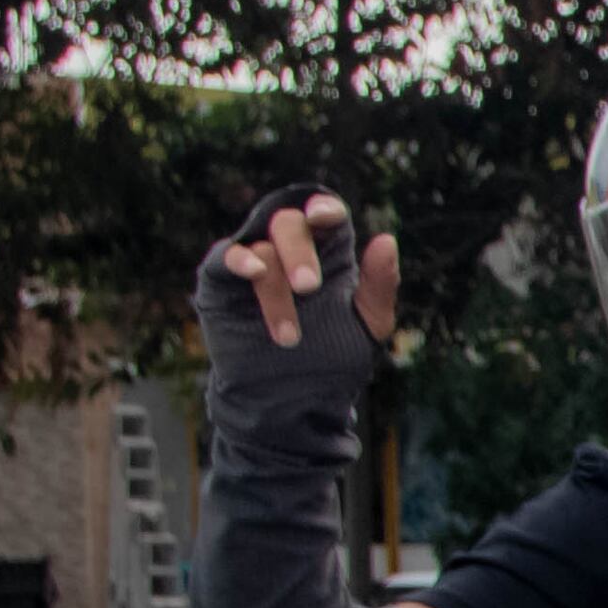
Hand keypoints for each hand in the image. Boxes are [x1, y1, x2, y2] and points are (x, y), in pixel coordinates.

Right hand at [208, 190, 401, 349]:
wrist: (293, 398)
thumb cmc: (334, 357)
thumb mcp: (368, 323)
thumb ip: (380, 284)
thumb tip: (386, 239)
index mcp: (328, 253)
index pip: (325, 214)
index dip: (324, 208)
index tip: (326, 218)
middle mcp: (288, 250)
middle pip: (289, 223)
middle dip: (299, 251)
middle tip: (309, 287)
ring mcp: (253, 262)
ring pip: (261, 249)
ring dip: (276, 291)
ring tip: (289, 337)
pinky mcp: (221, 281)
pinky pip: (224, 257)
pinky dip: (238, 260)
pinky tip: (254, 272)